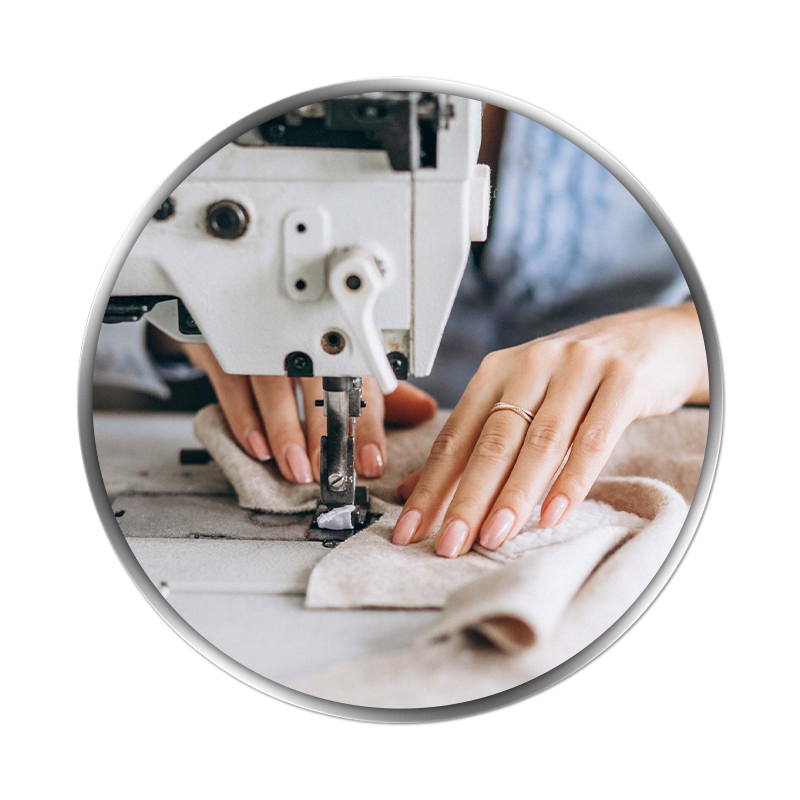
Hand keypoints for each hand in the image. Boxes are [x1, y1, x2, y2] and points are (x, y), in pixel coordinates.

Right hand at [184, 344, 436, 482]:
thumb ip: (379, 392)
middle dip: (325, 431)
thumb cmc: (296, 339)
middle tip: (328, 470)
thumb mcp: (339, 361)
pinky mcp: (222, 345)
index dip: (367, 426)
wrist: (234, 296)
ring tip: (295, 467)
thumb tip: (425, 411)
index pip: (359, 385)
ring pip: (273, 382)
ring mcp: (259, 339)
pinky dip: (244, 418)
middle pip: (318, 383)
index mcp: (336, 342)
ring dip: (284, 429)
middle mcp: (300, 337)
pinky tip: (257, 448)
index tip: (372, 462)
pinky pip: (232, 382)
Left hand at [392, 303, 708, 556]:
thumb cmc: (575, 380)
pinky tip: (554, 513)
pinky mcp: (622, 380)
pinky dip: (573, 479)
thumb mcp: (521, 401)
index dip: (430, 485)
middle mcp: (531, 364)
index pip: (456, 436)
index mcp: (497, 371)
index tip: (411, 529)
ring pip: (540, 442)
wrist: (649, 340)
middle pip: (493, 441)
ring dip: (515, 495)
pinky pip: (594, 437)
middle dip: (467, 498)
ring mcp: (578, 368)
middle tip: (449, 544)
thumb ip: (475, 444)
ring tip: (494, 537)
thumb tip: (416, 492)